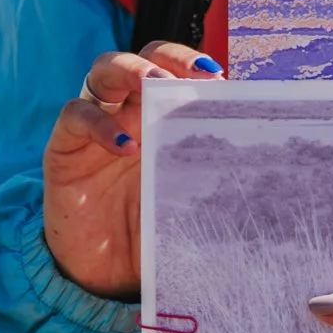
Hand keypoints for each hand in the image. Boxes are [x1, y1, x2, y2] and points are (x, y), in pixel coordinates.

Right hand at [42, 41, 221, 300]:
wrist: (106, 275)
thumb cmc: (152, 231)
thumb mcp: (187, 200)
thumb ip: (212, 177)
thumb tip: (267, 175)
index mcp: (159, 116)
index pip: (174, 70)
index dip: (192, 64)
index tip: (219, 80)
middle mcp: (127, 111)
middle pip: (142, 58)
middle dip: (166, 58)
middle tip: (188, 76)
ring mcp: (94, 124)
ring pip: (103, 71)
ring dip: (129, 69)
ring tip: (153, 83)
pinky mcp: (64, 147)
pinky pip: (75, 115)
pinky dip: (99, 123)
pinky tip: (124, 146)